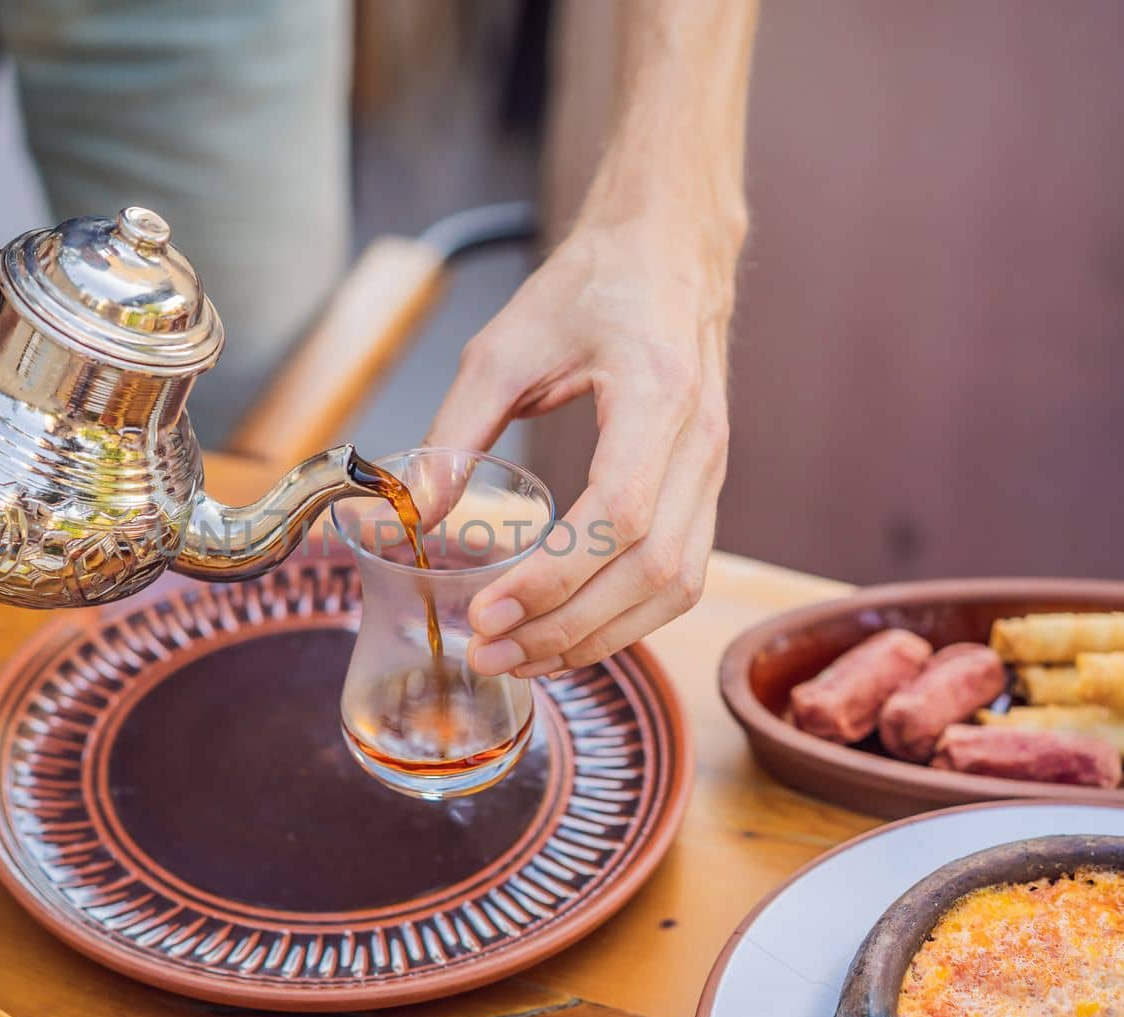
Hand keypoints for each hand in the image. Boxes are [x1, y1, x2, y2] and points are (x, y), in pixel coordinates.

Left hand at [424, 213, 739, 675]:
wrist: (669, 250)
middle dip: (567, 627)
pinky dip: (626, 618)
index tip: (489, 611)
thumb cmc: (592, 287)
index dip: (556, 576)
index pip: (620, 513)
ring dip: (599, 637)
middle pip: (651, 569)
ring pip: (675, 587)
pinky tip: (568, 634)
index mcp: (658, 393)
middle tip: (488, 653)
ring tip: (522, 659)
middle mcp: (703, 442)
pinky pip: (680, 576)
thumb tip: (408, 516)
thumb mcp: (504, 346)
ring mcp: (715, 470)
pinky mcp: (707, 489)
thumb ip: (455, 432)